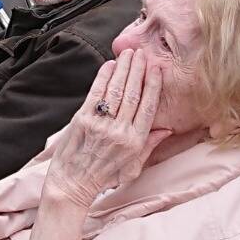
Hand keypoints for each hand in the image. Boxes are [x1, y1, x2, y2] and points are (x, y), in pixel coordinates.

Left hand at [43, 49, 169, 208]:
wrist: (72, 184)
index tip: (157, 69)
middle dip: (138, 70)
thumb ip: (149, 146)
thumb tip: (166, 130)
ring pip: (116, 90)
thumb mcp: (132, 167)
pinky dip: (103, 77)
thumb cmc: (103, 177)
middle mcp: (120, 131)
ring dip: (123, 69)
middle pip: (133, 93)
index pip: (149, 107)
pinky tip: (109, 65)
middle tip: (142, 54)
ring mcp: (101, 124)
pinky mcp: (83, 120)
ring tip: (128, 54)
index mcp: (135, 142)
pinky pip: (96, 93)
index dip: (153, 85)